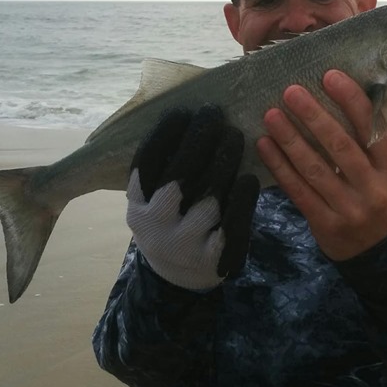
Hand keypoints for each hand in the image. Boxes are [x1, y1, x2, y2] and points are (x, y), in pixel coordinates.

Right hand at [127, 105, 259, 289]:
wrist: (180, 275)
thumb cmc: (170, 218)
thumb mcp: (153, 197)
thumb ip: (163, 167)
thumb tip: (188, 117)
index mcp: (137, 204)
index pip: (146, 165)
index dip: (163, 136)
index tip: (182, 111)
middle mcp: (157, 224)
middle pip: (178, 178)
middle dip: (197, 141)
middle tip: (213, 114)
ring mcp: (186, 242)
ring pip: (208, 199)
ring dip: (223, 162)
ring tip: (234, 135)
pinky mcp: (215, 257)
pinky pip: (232, 224)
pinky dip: (241, 198)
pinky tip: (249, 177)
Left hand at [256, 71, 386, 260]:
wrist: (379, 253)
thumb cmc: (378, 198)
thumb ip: (369, 143)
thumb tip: (339, 97)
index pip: (374, 130)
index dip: (352, 101)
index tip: (330, 76)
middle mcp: (373, 189)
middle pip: (341, 147)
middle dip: (314, 116)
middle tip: (291, 92)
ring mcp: (350, 209)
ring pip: (315, 169)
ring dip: (290, 139)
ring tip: (272, 115)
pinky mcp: (326, 224)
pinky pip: (299, 191)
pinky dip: (280, 167)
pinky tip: (265, 145)